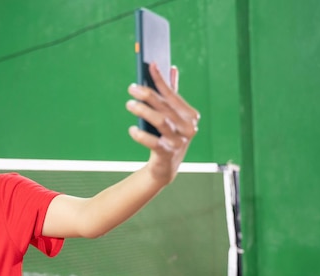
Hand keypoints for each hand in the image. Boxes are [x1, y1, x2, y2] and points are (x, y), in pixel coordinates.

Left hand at [125, 62, 199, 184]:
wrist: (166, 167)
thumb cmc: (168, 135)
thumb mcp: (172, 115)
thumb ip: (172, 93)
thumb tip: (171, 68)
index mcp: (190, 115)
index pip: (172, 94)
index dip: (160, 80)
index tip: (150, 66)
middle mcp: (188, 127)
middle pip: (165, 106)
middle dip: (147, 94)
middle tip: (131, 88)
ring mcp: (179, 141)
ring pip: (160, 121)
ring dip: (143, 110)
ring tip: (129, 104)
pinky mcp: (167, 154)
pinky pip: (153, 142)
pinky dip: (141, 135)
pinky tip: (132, 130)